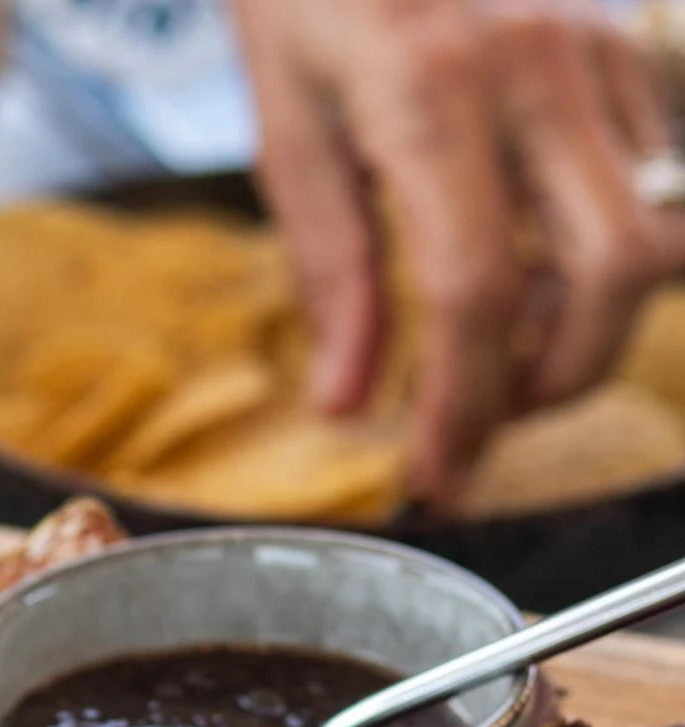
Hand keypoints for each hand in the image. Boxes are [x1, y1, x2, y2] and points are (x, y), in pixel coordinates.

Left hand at [231, 0, 684, 501]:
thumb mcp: (287, 135)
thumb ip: (329, 274)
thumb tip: (348, 406)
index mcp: (431, 94)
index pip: (475, 292)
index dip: (463, 405)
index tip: (437, 474)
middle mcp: (538, 68)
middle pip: (615, 269)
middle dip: (558, 379)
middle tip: (481, 424)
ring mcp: (598, 48)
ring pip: (656, 230)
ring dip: (586, 325)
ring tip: (496, 354)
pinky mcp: (626, 41)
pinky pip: (653, 182)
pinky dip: (602, 259)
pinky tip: (532, 275)